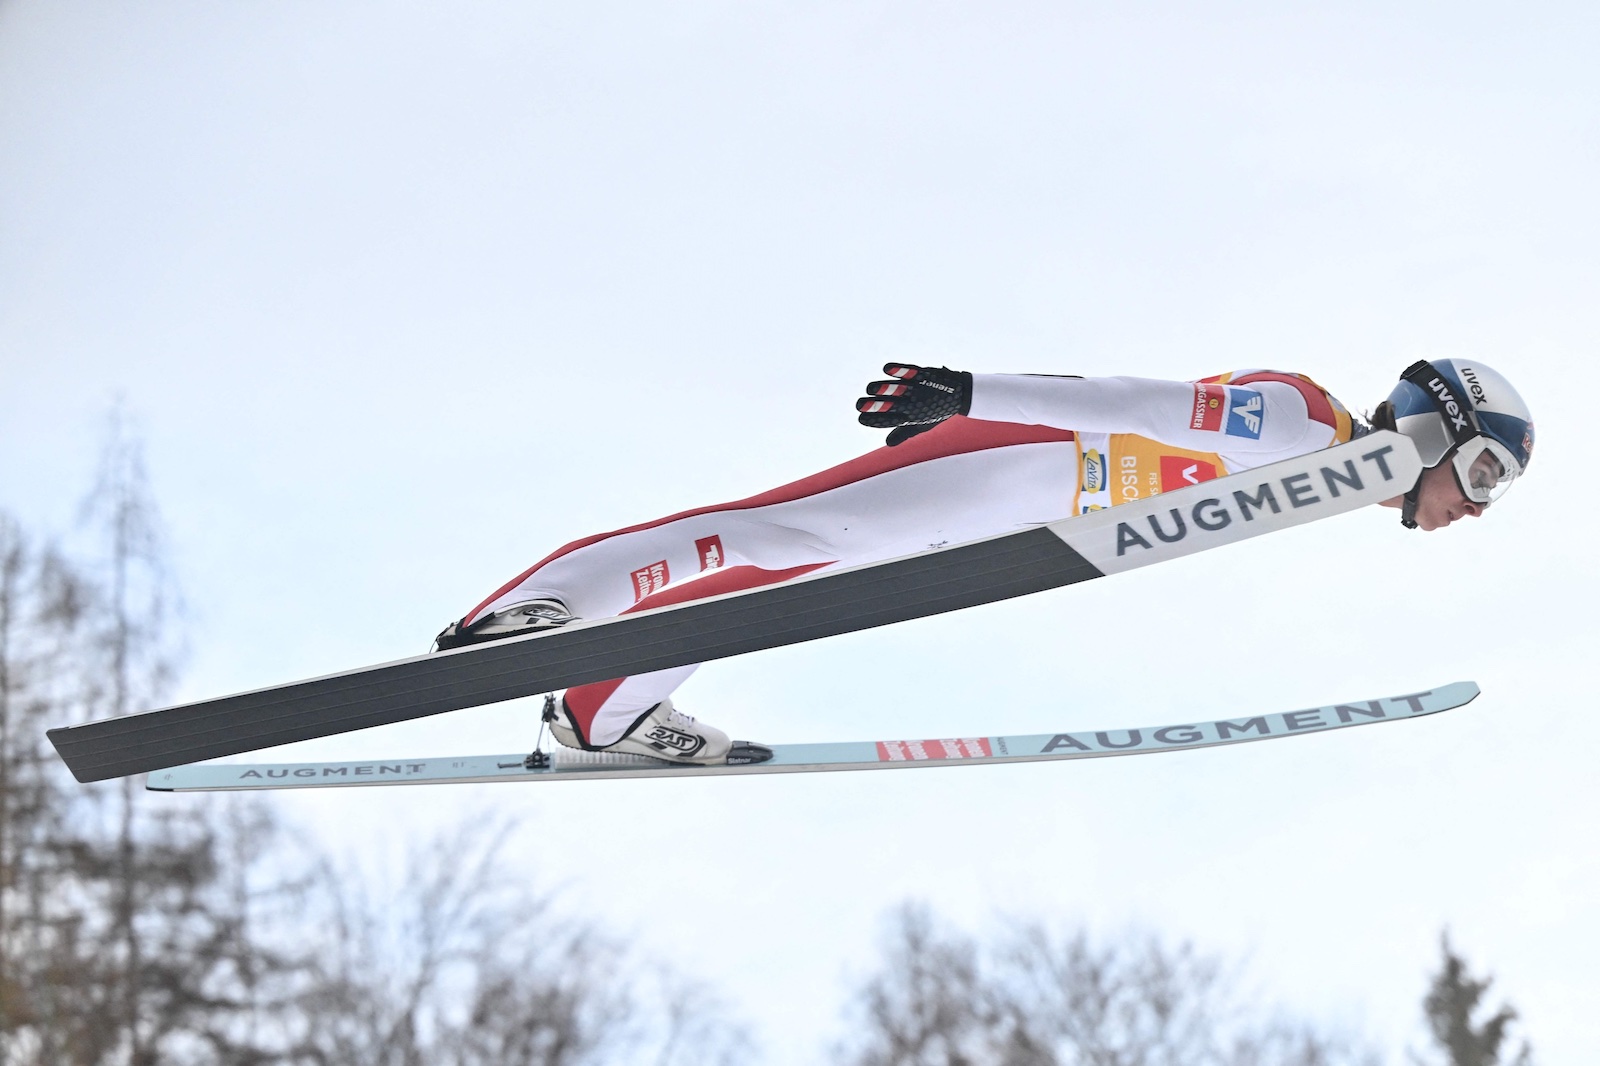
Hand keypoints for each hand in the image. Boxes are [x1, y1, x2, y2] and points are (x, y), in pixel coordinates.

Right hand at [855, 364, 973, 445]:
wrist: (960, 395)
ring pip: (900, 390)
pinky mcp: (924, 375)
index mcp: (912, 418)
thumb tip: (888, 444)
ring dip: (885, 389)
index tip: (860, 418)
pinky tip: (887, 368)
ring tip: (870, 388)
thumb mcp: (921, 426)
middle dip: (874, 406)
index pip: (890, 421)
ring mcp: (920, 389)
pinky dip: (900, 370)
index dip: (875, 420)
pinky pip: (911, 373)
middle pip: (892, 406)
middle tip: (859, 405)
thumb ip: (903, 433)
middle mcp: (915, 404)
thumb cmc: (936, 411)